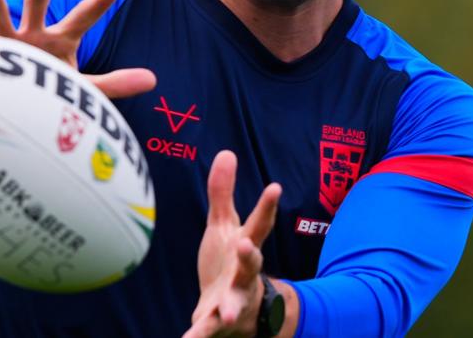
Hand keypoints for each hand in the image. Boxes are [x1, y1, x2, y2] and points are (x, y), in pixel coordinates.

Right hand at [0, 0, 155, 98]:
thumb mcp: (84, 89)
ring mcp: (7, 45)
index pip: (84, 17)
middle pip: (38, 4)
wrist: (17, 104)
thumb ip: (115, 83)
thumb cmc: (51, 94)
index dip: (100, 1)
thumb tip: (153, 79)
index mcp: (60, 41)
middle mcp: (33, 36)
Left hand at [183, 151, 281, 337]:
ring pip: (234, 303)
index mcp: (245, 247)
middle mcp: (244, 275)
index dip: (267, 206)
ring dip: (230, 307)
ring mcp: (233, 300)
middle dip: (250, 256)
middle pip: (251, 264)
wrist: (233, 312)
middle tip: (245, 245)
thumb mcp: (224, 226)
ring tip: (226, 313)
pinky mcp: (215, 321)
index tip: (275, 187)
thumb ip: (223, 194)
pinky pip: (206, 329)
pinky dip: (197, 336)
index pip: (259, 225)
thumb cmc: (228, 262)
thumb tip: (226, 153)